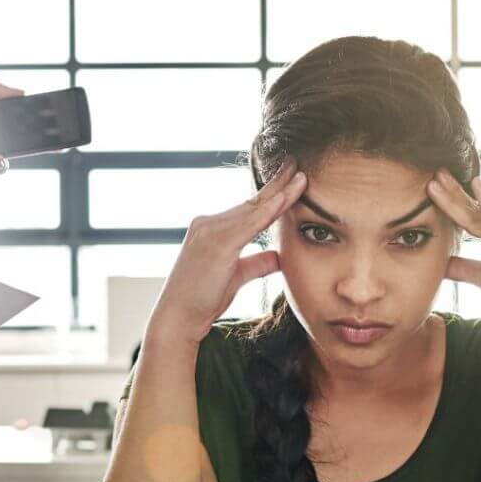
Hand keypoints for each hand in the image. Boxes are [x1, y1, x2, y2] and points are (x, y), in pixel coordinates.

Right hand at [146, 156, 306, 345]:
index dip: (271, 194)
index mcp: (212, 230)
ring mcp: (210, 230)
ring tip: (302, 175)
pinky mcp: (216, 242)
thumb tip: (278, 256)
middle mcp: (209, 224)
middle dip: (277, 183)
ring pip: (253, 208)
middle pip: (252, 202)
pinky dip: (269, 210)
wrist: (178, 318)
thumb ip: (256, 264)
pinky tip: (285, 199)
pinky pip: (250, 223)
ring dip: (280, 192)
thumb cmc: (202, 301)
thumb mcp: (236, 278)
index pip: (249, 208)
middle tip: (297, 163)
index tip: (291, 179)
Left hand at [427, 168, 480, 351]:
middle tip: (433, 174)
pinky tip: (474, 184)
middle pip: (477, 209)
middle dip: (453, 193)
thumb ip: (465, 268)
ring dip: (455, 198)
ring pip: (479, 215)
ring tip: (434, 182)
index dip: (455, 203)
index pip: (477, 216)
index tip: (435, 189)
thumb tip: (442, 263)